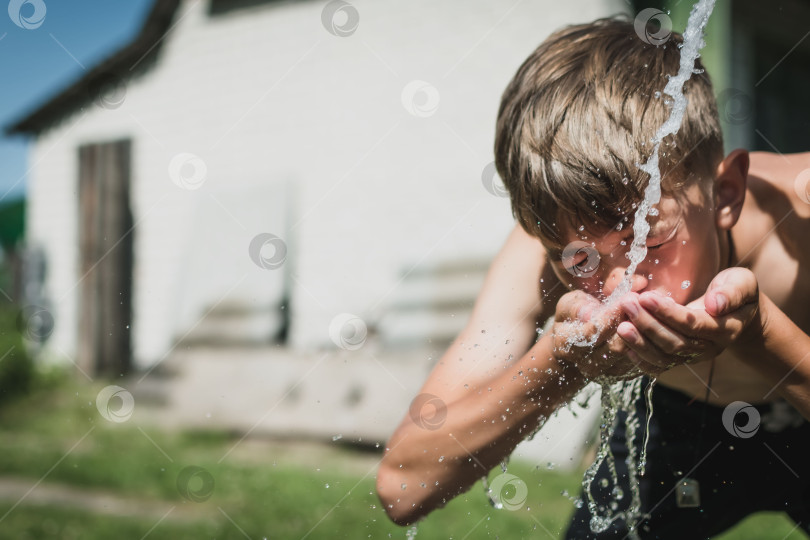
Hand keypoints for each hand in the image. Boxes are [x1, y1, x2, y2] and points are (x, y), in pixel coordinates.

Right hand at [551, 289, 661, 379]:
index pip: (593, 332)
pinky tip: (655, 321)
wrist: (580, 342)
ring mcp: (608, 372)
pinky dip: (651, 340)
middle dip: (633, 323)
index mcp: (568, 345)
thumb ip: (577, 307)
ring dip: (645, 331)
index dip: (612, 315)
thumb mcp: (568, 305)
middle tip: (645, 302)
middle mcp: (587, 364)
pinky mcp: (626, 374)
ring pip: (633, 354)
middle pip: (616, 347)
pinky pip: (644, 359)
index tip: (627, 296)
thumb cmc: (574, 317)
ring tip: (652, 309)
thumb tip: (590, 314)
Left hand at [617, 267, 759, 372]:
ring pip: (665, 357)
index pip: (692, 324)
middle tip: (627, 304)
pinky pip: (661, 366)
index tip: (646, 297)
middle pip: (675, 343)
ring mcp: (694, 356)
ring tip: (621, 325)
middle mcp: (709, 348)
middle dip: (648, 324)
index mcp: (725, 329)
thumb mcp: (742, 284)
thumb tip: (715, 304)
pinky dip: (642, 360)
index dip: (668, 313)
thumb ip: (732, 292)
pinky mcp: (681, 358)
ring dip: (640, 343)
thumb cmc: (736, 292)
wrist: (739, 315)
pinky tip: (625, 347)